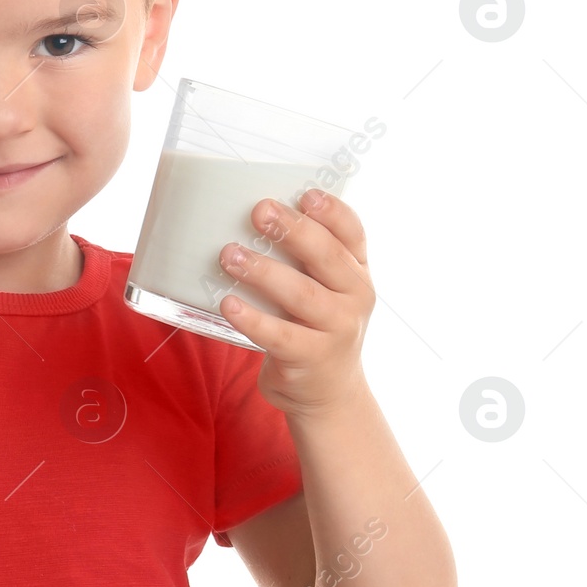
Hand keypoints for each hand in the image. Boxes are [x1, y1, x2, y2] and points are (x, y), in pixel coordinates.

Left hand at [216, 187, 374, 416]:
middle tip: (259, 211)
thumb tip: (249, 213)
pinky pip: (280, 335)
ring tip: (229, 254)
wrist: (329, 393)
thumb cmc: (314, 325)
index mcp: (357, 270)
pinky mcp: (311, 358)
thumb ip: (305, 257)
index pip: (353, 233)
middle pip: (326, 257)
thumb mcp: (324, 289)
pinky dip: (253, 319)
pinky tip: (228, 304)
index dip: (333, 211)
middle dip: (293, 231)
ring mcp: (337, 329)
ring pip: (302, 294)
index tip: (306, 193)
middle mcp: (355, 296)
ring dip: (264, 272)